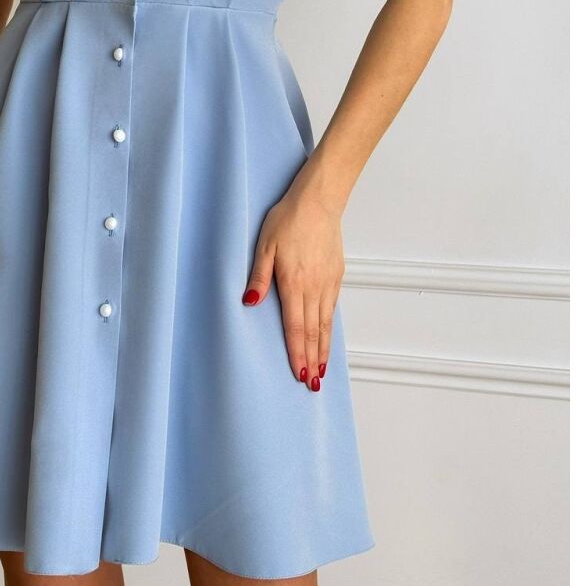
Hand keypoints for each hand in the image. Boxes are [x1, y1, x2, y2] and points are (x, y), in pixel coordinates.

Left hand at [242, 178, 345, 390]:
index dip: (297, 353)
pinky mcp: (336, 275)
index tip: (298, 373)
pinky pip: (332, 309)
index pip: (295, 327)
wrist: (319, 201)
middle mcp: (314, 287)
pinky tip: (327, 338)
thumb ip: (257, 277)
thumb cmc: (288, 220)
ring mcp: (328, 282)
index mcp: (294, 283)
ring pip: (325, 323)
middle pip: (313, 331)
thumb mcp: (264, 245)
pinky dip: (330, 328)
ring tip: (321, 370)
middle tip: (311, 384)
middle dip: (311, 359)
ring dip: (323, 349)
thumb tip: (248, 304)